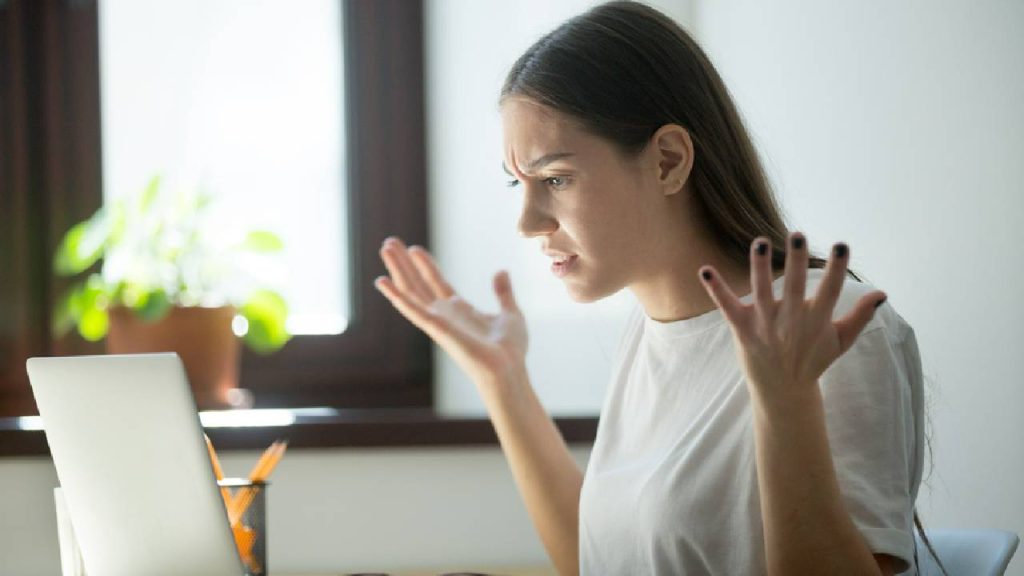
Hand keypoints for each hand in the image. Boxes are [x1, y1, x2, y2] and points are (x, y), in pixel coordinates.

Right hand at [374, 237, 528, 389]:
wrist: (508, 369)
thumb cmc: (510, 351)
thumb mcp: (510, 313)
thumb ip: (503, 293)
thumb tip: (501, 271)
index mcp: (460, 311)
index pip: (436, 283)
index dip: (425, 265)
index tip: (414, 249)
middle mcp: (444, 315)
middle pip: (418, 284)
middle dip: (403, 263)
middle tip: (389, 243)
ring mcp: (438, 321)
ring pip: (411, 291)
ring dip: (397, 270)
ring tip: (385, 248)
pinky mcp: (436, 328)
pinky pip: (412, 310)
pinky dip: (396, 296)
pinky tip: (381, 281)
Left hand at [698, 232, 886, 401]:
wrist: (783, 391)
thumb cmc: (813, 360)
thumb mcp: (840, 341)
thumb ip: (860, 316)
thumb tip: (883, 293)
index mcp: (817, 320)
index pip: (831, 291)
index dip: (837, 269)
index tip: (842, 246)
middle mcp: (791, 321)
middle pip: (795, 286)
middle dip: (797, 261)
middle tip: (797, 234)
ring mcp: (765, 324)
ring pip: (761, 291)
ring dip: (760, 267)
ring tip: (760, 242)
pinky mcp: (742, 329)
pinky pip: (727, 306)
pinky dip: (716, 289)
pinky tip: (704, 270)